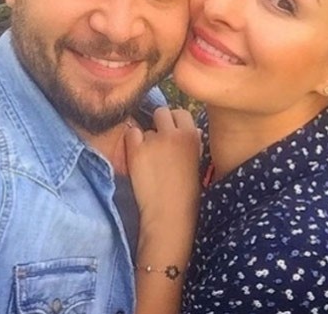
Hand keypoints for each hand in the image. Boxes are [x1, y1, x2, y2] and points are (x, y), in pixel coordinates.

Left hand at [125, 107, 201, 237]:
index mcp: (192, 135)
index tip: (171, 133)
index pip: (180, 112)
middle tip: (157, 141)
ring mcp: (154, 141)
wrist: (169, 214)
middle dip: (158, 123)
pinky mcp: (136, 150)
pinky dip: (131, 143)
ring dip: (145, 138)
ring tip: (149, 160)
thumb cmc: (186, 193)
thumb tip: (190, 128)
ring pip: (146, 127)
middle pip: (162, 112)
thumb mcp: (197, 162)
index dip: (174, 121)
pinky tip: (137, 158)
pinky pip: (131, 134)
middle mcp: (174, 134)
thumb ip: (192, 141)